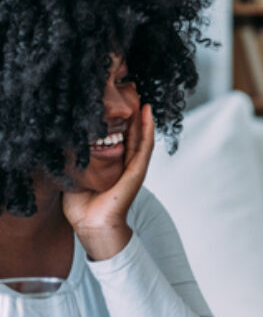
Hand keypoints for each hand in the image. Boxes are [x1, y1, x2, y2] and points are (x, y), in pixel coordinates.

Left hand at [62, 104, 154, 260]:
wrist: (92, 225)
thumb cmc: (82, 205)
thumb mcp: (75, 173)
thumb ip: (74, 157)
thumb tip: (60, 138)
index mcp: (113, 165)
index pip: (118, 137)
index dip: (118, 120)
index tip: (114, 101)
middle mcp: (126, 164)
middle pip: (132, 133)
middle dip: (132, 114)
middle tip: (132, 92)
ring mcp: (134, 167)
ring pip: (141, 136)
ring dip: (143, 117)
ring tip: (143, 97)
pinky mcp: (137, 171)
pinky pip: (144, 146)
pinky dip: (147, 129)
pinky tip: (146, 113)